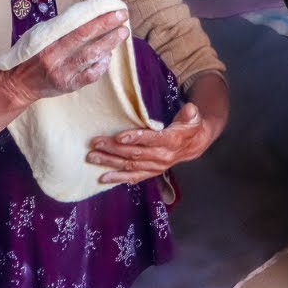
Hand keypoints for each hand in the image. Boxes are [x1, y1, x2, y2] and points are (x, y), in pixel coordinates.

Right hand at [0, 10, 129, 105]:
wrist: (18, 84)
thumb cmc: (31, 55)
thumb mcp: (39, 36)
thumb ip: (61, 28)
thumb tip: (87, 14)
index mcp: (48, 43)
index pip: (78, 28)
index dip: (98, 19)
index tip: (114, 10)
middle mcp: (56, 58)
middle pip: (86, 40)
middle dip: (108, 27)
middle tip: (123, 16)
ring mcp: (63, 73)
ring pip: (91, 57)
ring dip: (109, 44)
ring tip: (122, 33)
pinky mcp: (68, 86)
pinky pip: (90, 76)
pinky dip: (101, 65)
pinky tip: (108, 56)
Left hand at [86, 103, 217, 184]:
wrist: (193, 145)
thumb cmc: (189, 127)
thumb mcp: (193, 117)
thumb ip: (190, 113)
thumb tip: (190, 109)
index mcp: (172, 141)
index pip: (152, 140)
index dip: (136, 138)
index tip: (119, 137)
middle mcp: (163, 156)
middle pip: (135, 153)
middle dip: (113, 149)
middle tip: (96, 143)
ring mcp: (156, 166)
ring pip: (130, 165)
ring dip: (110, 162)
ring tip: (93, 157)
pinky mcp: (151, 172)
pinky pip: (133, 177)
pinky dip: (118, 178)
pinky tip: (103, 178)